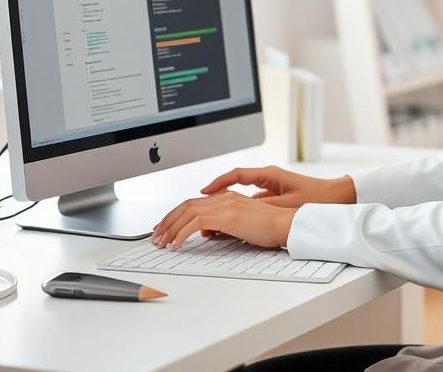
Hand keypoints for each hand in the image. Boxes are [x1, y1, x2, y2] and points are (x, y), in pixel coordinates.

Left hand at [151, 191, 296, 249]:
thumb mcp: (240, 226)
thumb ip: (221, 226)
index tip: (165, 227)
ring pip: (187, 212)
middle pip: (186, 205)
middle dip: (167, 221)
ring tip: (162, 243)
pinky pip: (195, 223)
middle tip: (157, 236)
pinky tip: (177, 245)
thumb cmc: (268, 228)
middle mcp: (223, 197)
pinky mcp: (227, 216)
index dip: (175, 215)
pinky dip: (182, 234)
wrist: (285, 225)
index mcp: (227, 197)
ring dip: (171, 228)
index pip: (193, 203)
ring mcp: (225, 204)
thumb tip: (204, 232)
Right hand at [198, 165, 356, 208]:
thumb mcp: (287, 203)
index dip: (217, 183)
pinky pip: (250, 202)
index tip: (203, 191)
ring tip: (209, 217)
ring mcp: (270, 187)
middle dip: (214, 194)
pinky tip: (230, 224)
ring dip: (225, 205)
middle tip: (198, 205)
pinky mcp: (275, 197)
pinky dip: (239, 211)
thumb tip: (241, 210)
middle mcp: (267, 178)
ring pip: (240, 195)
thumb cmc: (317, 197)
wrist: (338, 197)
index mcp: (269, 174)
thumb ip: (264, 206)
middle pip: (233, 184)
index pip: (236, 175)